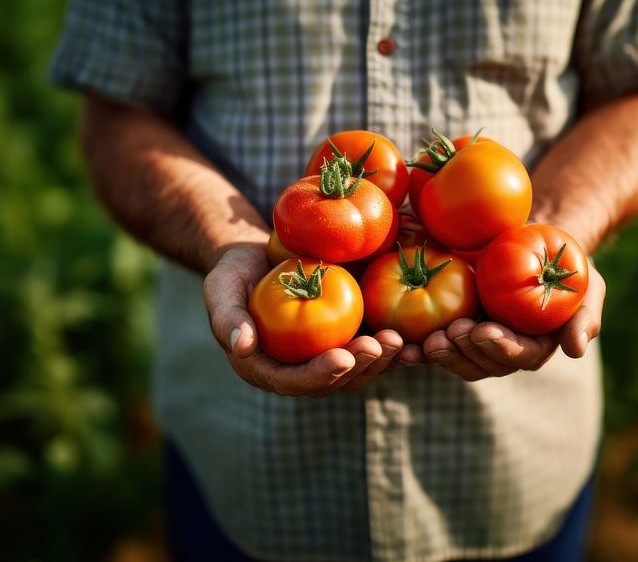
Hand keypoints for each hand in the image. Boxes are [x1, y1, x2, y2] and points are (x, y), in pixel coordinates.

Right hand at [203, 245, 402, 395]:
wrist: (257, 256)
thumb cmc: (234, 272)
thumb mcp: (221, 289)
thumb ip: (227, 318)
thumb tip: (242, 345)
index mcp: (267, 368)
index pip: (294, 381)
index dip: (320, 374)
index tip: (342, 356)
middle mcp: (300, 370)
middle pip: (335, 381)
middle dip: (362, 367)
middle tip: (383, 345)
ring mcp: (327, 355)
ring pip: (361, 370)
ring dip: (384, 360)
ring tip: (401, 340)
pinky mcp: (349, 337)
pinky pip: (374, 348)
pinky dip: (395, 345)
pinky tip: (416, 333)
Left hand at [412, 263, 605, 380]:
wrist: (528, 234)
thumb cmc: (564, 259)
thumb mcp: (586, 281)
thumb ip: (584, 314)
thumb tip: (576, 350)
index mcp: (535, 345)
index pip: (520, 356)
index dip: (501, 347)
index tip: (484, 330)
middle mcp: (503, 350)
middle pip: (484, 364)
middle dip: (466, 352)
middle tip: (450, 333)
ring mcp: (474, 339)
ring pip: (456, 358)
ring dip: (442, 353)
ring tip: (427, 341)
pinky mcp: (448, 325)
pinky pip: (430, 341)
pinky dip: (414, 346)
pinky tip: (397, 341)